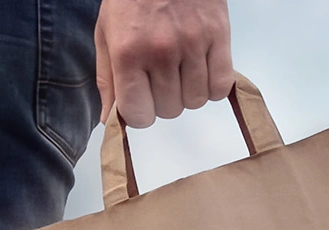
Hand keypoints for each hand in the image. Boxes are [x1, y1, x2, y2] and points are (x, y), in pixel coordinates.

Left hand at [96, 0, 231, 127]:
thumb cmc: (130, 1)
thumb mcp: (106, 36)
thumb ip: (107, 80)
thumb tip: (109, 119)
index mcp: (128, 54)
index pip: (139, 114)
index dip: (139, 114)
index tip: (140, 102)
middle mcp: (161, 53)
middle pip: (170, 110)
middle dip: (163, 102)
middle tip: (159, 81)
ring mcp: (193, 44)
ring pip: (196, 101)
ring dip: (188, 94)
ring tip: (180, 73)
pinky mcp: (220, 36)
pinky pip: (222, 85)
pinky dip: (213, 87)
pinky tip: (201, 72)